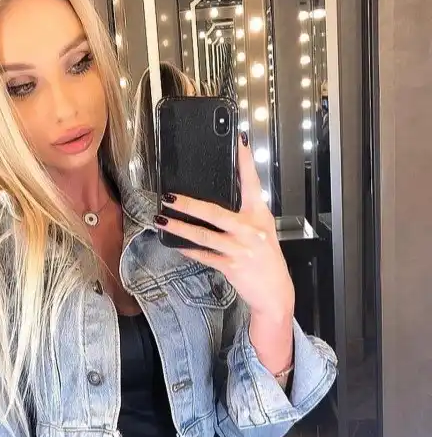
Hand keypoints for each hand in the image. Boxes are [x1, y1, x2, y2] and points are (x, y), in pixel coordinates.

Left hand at [155, 133, 293, 320]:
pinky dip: (188, 249)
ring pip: (203, 235)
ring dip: (179, 227)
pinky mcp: (231, 266)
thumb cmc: (267, 260)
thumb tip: (219, 200)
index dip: (245, 163)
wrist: (275, 292)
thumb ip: (245, 215)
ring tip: (162, 219)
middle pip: (214, 212)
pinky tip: (175, 243)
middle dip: (189, 204)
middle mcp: (250, 230)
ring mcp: (239, 249)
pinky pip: (204, 255)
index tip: (238, 143)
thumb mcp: (263, 231)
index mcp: (260, 216)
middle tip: (170, 196)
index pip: (252, 184)